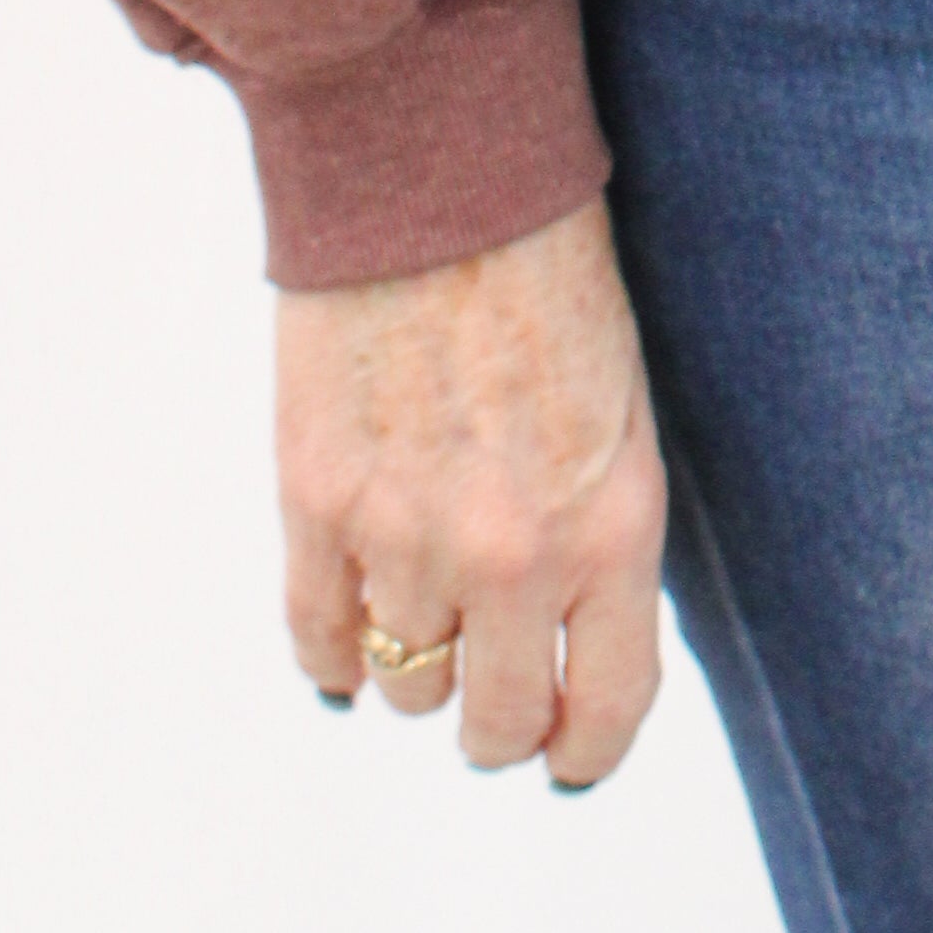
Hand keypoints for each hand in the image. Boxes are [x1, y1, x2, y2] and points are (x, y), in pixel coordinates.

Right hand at [275, 192, 669, 790]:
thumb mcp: (616, 411)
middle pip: (492, 724)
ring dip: (413, 660)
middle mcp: (512, 552)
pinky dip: (330, 653)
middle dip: (494, 721)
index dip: (582, 753)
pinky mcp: (315, 501)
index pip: (604, 709)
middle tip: (488, 690)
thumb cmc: (547, 276)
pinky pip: (317, 640)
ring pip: (404, 684)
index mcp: (611, 525)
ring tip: (420, 600)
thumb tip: (560, 647)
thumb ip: (593, 533)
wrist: (439, 171)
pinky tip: (346, 629)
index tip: (564, 761)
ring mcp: (406, 534)